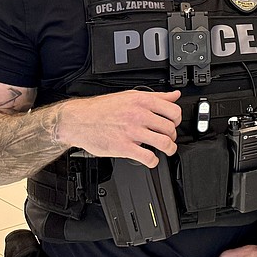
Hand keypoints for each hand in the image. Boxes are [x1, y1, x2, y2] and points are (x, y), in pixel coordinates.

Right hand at [57, 90, 180, 165]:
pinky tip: (151, 159)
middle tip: (169, 138)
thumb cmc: (102, 108)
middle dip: (173, 135)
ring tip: (167, 149)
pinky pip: (148, 157)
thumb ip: (156, 96)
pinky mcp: (124, 147)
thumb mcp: (130, 96)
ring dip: (169, 149)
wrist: (78, 120)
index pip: (173, 110)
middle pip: (170, 128)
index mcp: (142, 101)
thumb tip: (175, 95)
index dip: (177, 119)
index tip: (174, 123)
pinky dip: (153, 161)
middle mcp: (138, 115)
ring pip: (163, 142)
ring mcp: (132, 132)